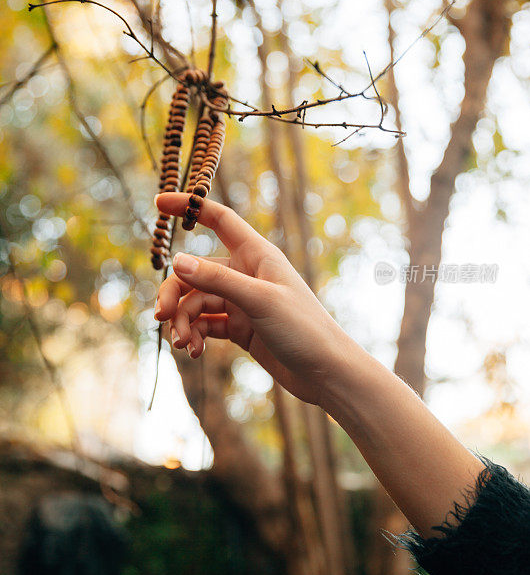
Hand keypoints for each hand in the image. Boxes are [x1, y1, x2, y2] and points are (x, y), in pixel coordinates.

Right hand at [154, 193, 349, 406]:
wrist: (326, 373)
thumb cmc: (303, 329)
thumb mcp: (259, 301)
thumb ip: (218, 280)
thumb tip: (177, 261)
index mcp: (257, 255)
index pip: (219, 220)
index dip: (189, 206)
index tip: (158, 202)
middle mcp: (247, 274)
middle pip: (195, 272)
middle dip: (175, 293)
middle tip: (161, 317)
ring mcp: (242, 302)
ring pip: (197, 302)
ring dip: (184, 322)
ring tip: (184, 345)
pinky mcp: (241, 328)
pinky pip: (206, 324)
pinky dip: (195, 336)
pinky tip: (194, 352)